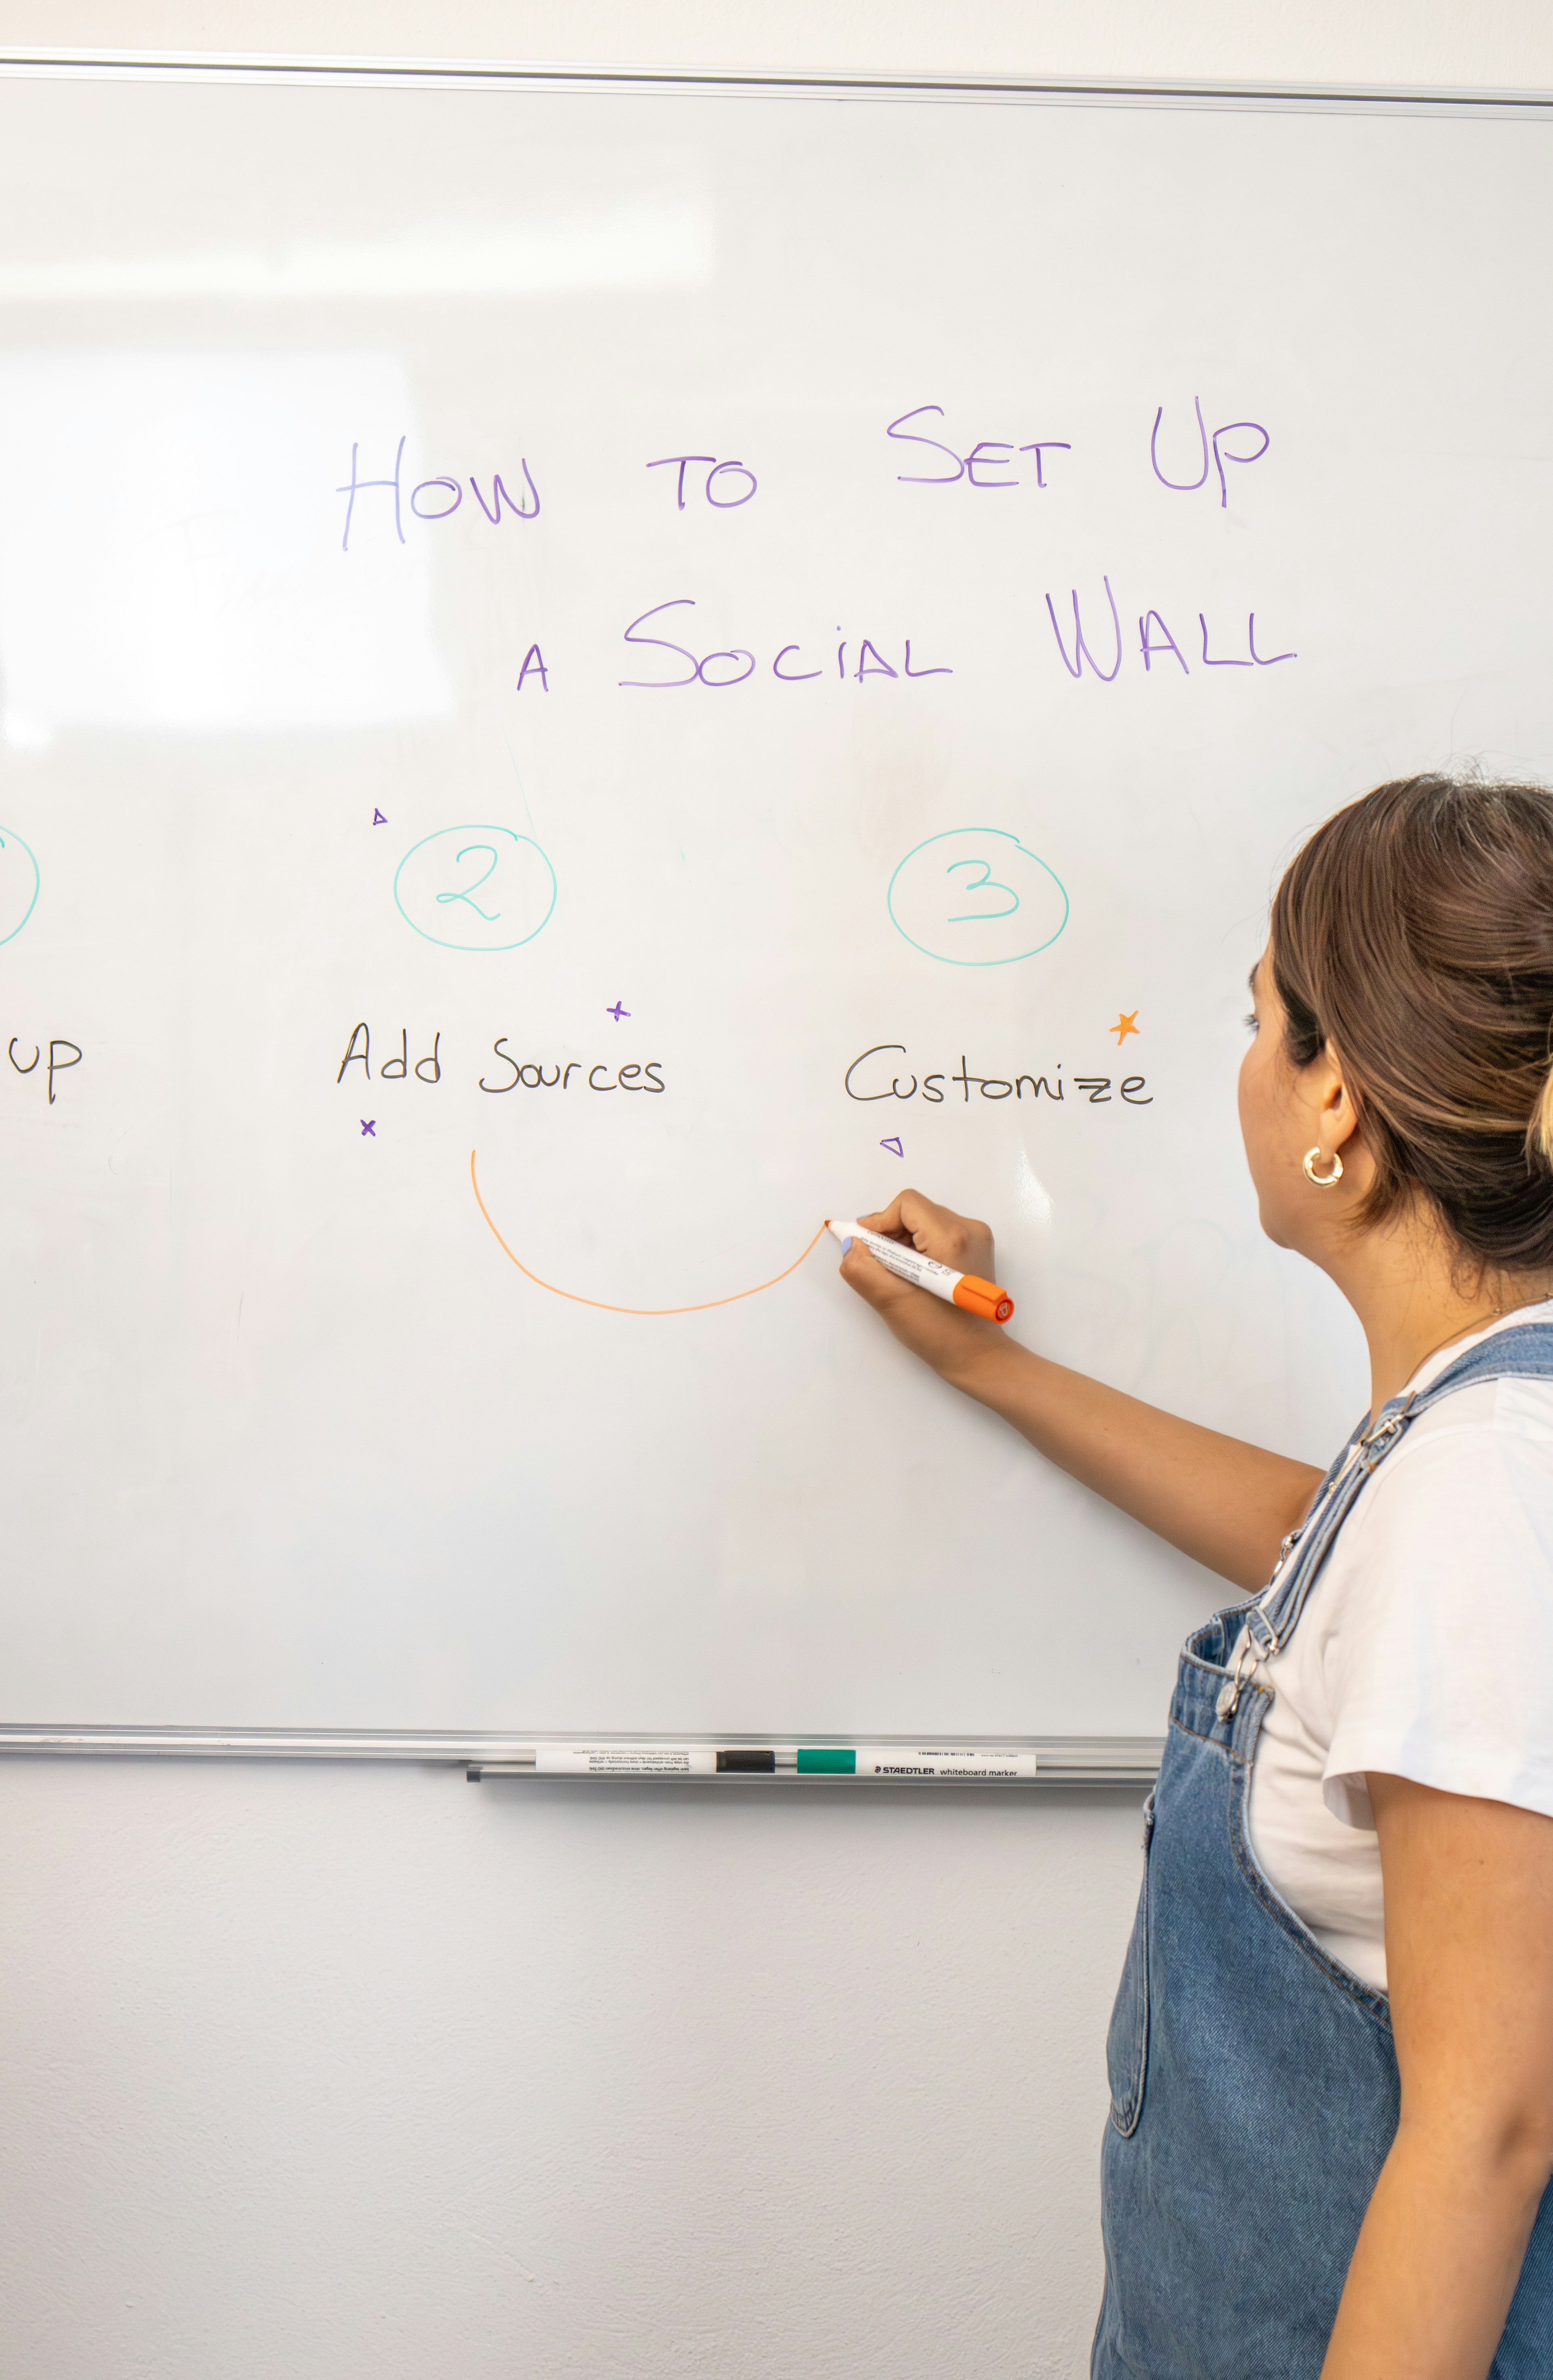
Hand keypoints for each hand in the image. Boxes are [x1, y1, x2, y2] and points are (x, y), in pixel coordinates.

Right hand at [838, 1188, 1001, 1379]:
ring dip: (903, 1243)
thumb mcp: (891, 1301)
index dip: (879, 1222)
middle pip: (915, 1212)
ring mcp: (976, 1238)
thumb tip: (851, 1243)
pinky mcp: (976, 1249)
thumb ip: (862, 1268)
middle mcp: (970, 1229)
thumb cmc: (939, 1333)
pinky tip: (914, 1276)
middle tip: (879, 1266)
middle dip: (890, 1235)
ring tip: (898, 1275)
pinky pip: (937, 1234)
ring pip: (924, 1222)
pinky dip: (918, 1249)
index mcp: (952, 1237)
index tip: (866, 1248)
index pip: (906, 1204)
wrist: (977, 1356)